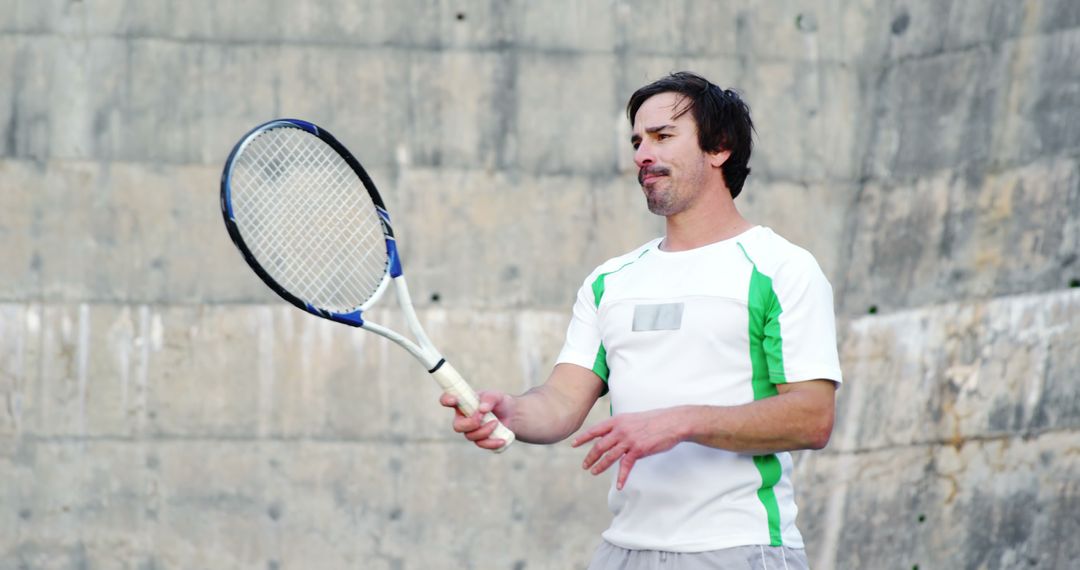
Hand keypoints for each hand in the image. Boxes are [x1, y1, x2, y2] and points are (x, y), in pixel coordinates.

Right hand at [440, 390, 513, 450]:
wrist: (512, 415)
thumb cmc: (499, 402)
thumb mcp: (496, 396)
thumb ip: (489, 399)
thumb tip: (482, 409)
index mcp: (462, 403)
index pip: (447, 400)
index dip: (446, 400)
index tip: (454, 400)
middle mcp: (463, 418)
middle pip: (457, 426)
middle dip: (470, 423)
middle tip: (482, 416)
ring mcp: (470, 431)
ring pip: (470, 436)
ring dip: (484, 430)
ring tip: (496, 422)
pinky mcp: (480, 440)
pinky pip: (482, 444)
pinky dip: (492, 442)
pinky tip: (502, 440)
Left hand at [571, 408, 685, 489]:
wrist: (673, 422)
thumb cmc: (655, 420)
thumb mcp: (633, 418)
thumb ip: (621, 425)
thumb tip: (613, 433)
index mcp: (618, 420)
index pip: (595, 430)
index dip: (583, 438)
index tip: (573, 444)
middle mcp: (620, 430)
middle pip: (599, 446)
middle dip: (590, 457)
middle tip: (584, 465)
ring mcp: (628, 440)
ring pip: (609, 456)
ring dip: (600, 466)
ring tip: (594, 473)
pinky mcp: (638, 450)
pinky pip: (625, 466)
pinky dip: (621, 477)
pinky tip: (618, 485)